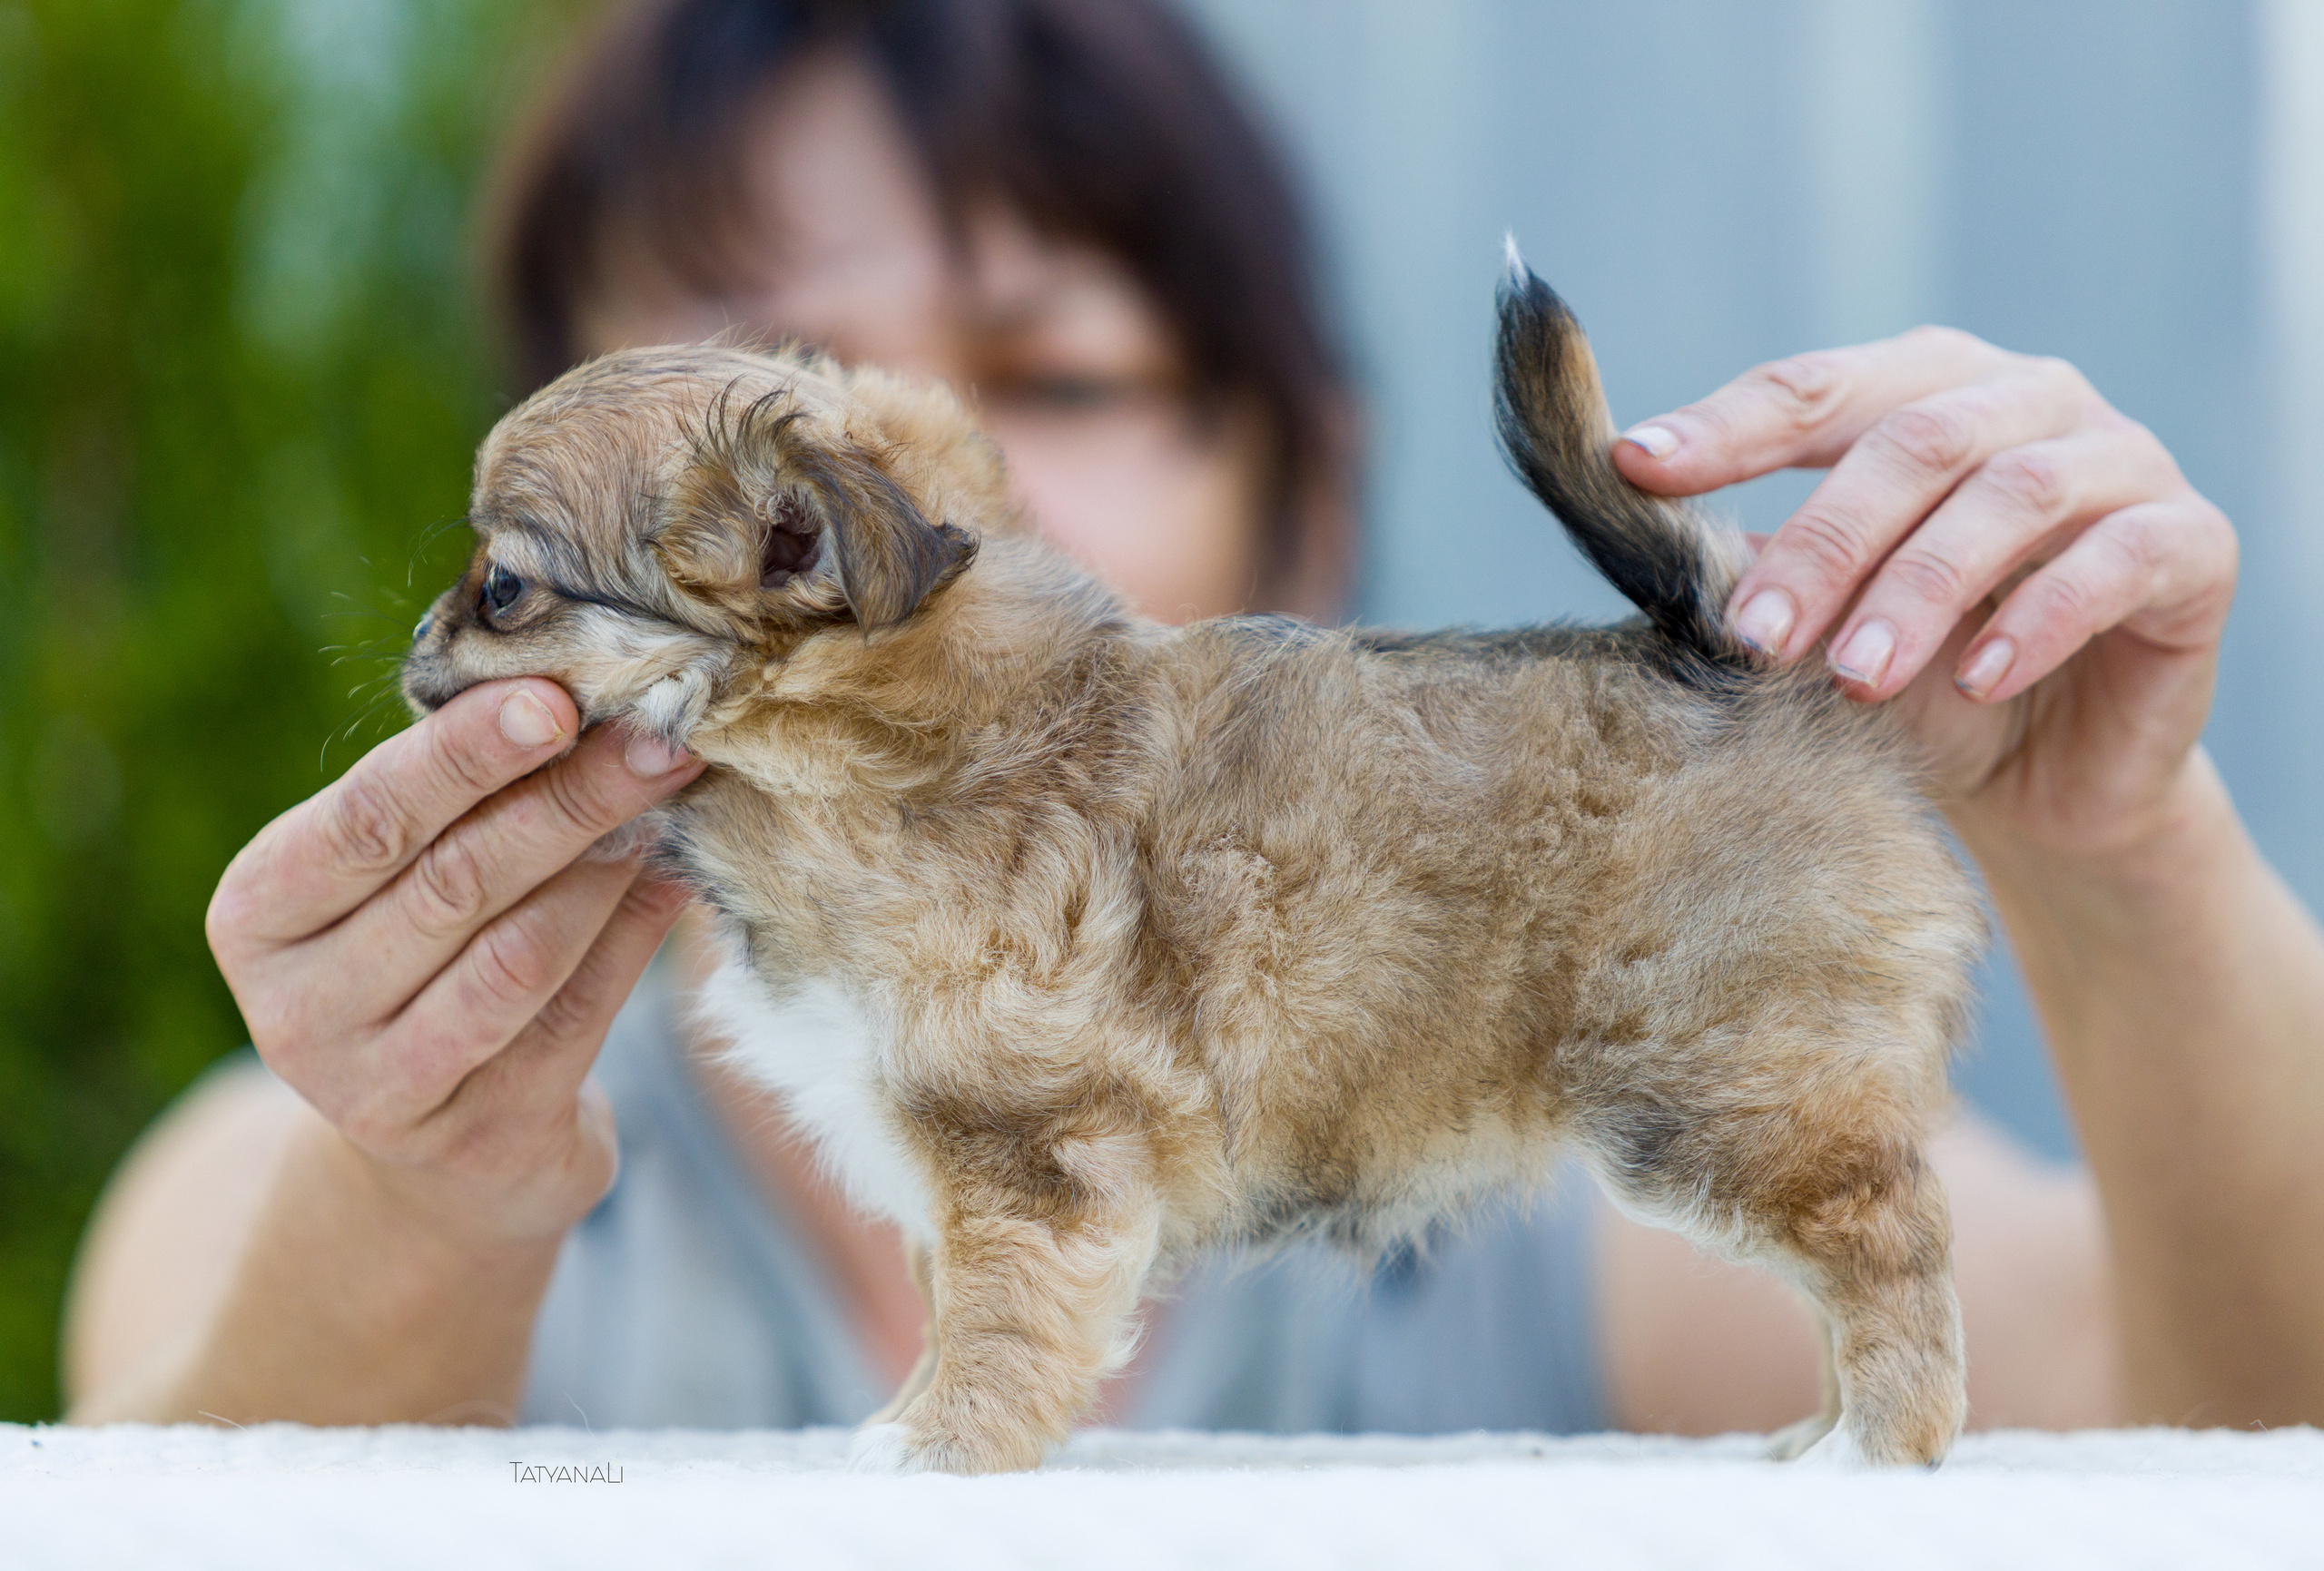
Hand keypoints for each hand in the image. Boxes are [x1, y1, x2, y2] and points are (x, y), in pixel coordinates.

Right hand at [205, 679, 702, 1244]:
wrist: (438, 1154)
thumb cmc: (422, 964)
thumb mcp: (399, 881)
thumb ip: (459, 803)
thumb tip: (591, 698)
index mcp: (258, 913)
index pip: (366, 818)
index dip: (463, 754)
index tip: (555, 696)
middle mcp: (299, 1008)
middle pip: (453, 881)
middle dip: (568, 797)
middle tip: (655, 734)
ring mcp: (382, 1087)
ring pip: (520, 954)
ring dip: (610, 864)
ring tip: (671, 794)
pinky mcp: (481, 1137)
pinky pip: (578, 1013)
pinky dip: (635, 932)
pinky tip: (680, 874)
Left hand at [1614, 327, 2237, 858]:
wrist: (2042, 785)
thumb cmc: (1920, 683)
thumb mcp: (1824, 628)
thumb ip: (1757, 574)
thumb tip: (1650, 550)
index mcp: (1922, 392)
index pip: (1814, 390)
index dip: (1726, 428)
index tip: (1635, 469)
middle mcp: (2025, 401)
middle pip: (1912, 441)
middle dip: (1824, 539)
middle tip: (1755, 632)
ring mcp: (2120, 461)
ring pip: (2013, 494)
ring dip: (1920, 588)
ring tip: (1855, 677)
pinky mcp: (2191, 544)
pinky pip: (2118, 561)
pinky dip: (2040, 619)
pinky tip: (1981, 678)